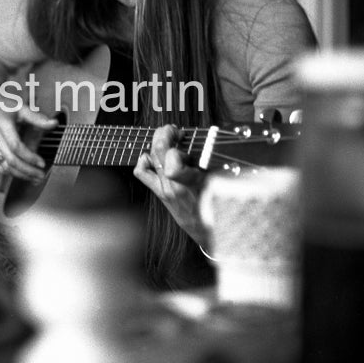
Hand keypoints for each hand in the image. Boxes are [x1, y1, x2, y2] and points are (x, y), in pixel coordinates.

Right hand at [0, 82, 56, 181]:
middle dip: (27, 170)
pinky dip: (13, 173)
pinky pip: (1, 166)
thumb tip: (54, 124)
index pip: (15, 146)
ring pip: (4, 166)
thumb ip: (37, 118)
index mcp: (2, 125)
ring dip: (20, 175)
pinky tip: (25, 175)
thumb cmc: (4, 104)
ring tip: (35, 178)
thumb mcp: (21, 107)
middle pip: (10, 160)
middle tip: (41, 175)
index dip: (29, 157)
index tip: (42, 163)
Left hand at [133, 124, 207, 245]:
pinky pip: (142, 173)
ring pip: (150, 157)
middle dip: (165, 133)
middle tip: (174, 130)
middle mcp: (173, 186)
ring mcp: (164, 189)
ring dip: (157, 143)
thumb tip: (211, 142)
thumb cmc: (218, 209)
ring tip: (168, 138)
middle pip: (158, 150)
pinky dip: (144, 160)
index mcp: (191, 183)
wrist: (206, 232)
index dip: (175, 146)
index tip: (185, 138)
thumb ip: (214, 165)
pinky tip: (153, 156)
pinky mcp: (159, 193)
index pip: (172, 159)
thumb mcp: (221, 185)